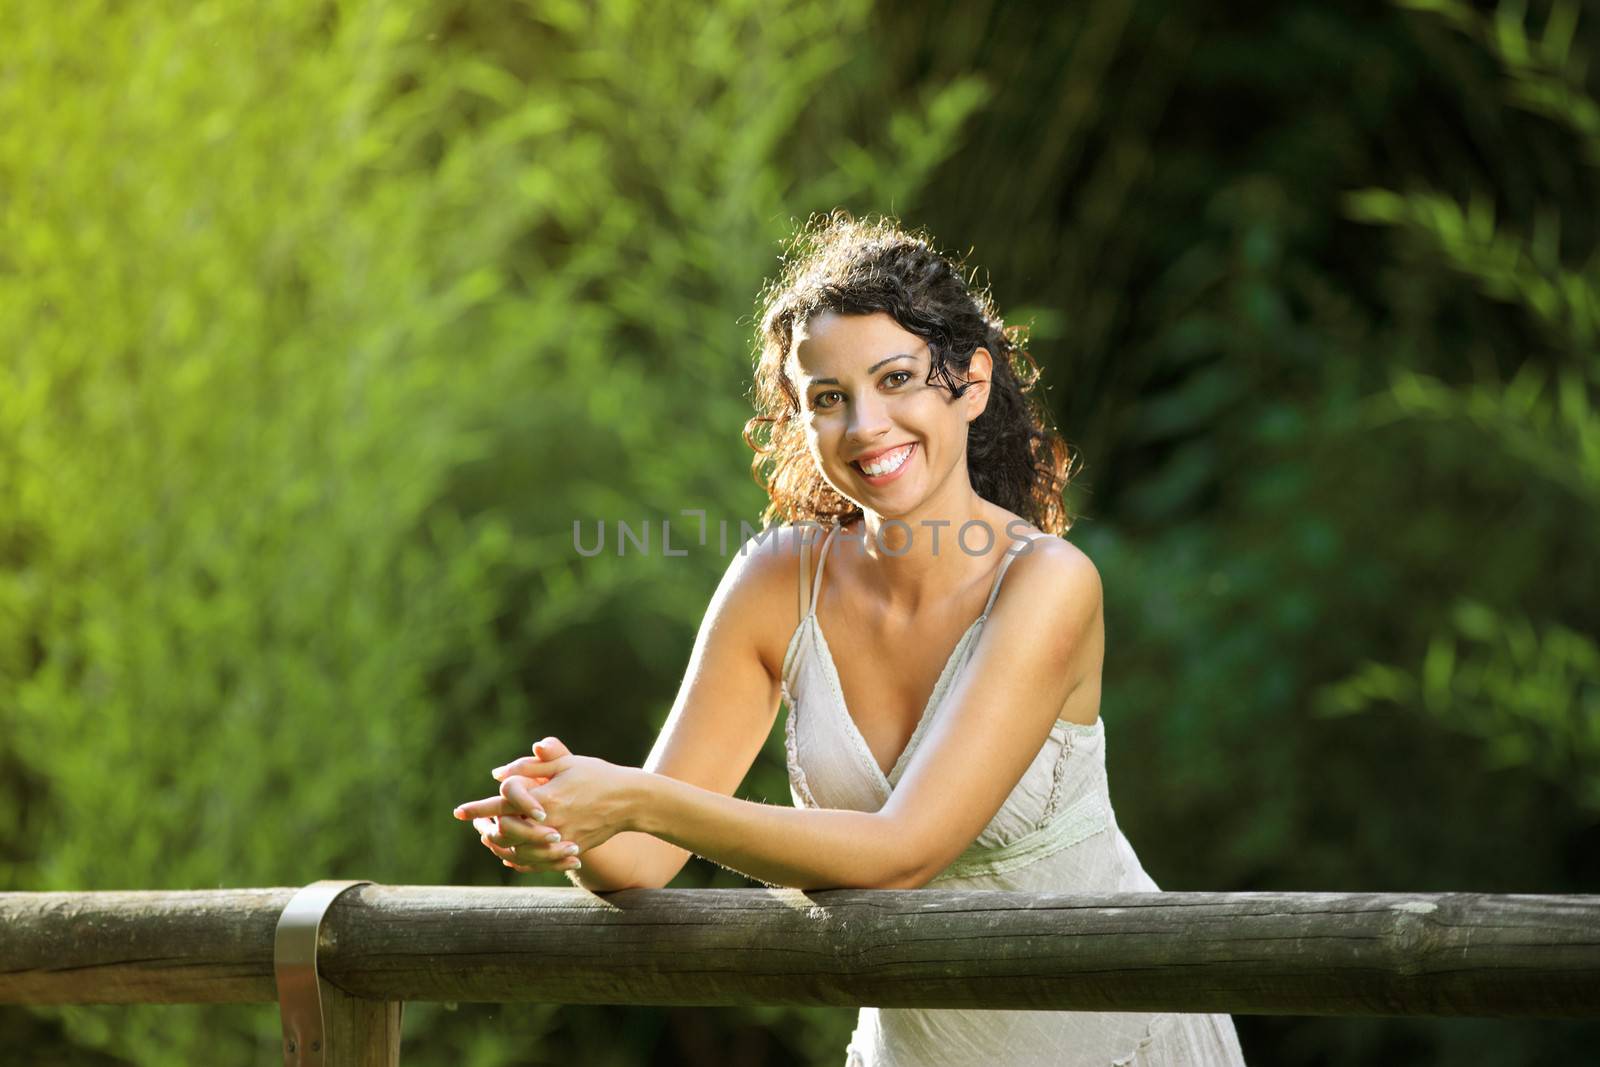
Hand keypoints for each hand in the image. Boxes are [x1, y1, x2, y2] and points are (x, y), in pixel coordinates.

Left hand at [453, 737, 641, 870]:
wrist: (630, 801)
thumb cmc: (598, 775)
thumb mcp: (567, 762)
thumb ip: (531, 765)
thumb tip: (497, 773)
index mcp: (547, 798)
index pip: (503, 805)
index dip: (478, 809)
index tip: (458, 812)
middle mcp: (551, 823)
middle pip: (506, 833)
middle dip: (487, 828)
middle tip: (477, 824)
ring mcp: (561, 841)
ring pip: (519, 852)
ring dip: (500, 846)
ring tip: (489, 838)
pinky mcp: (570, 851)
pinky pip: (538, 863)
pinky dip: (520, 861)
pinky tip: (511, 855)